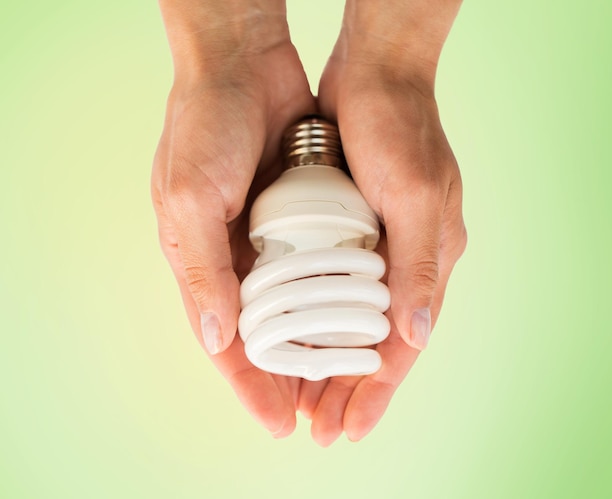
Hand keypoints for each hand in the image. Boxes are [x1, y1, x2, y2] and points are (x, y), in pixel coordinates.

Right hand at [151, 1, 315, 435]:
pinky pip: (317, 267)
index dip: (249, 385)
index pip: (225, 340)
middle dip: (286, 377)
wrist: (241, 61)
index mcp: (199, 260)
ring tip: (340, 382)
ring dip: (313, 344)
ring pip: (293, 308)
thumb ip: (201, 269)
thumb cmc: (204, 124)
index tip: (278, 422)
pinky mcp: (297, 214)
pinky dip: (332, 298)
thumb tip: (219, 338)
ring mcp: (268, 236)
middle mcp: (233, 256)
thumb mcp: (189, 196)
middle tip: (317, 415)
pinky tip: (354, 320)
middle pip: (262, 334)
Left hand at [297, 1, 466, 444]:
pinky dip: (318, 322)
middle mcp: (405, 261)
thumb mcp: (413, 192)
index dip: (374, 392)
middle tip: (320, 429)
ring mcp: (378, 246)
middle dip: (348, 389)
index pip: (399, 346)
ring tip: (305, 399)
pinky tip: (298, 338)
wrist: (375, 73)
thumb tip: (413, 336)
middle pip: (375, 345)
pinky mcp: (353, 229)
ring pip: (352, 324)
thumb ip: (418, 264)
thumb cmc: (398, 126)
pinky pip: (335, 291)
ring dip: (330, 362)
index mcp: (427, 259)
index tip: (348, 430)